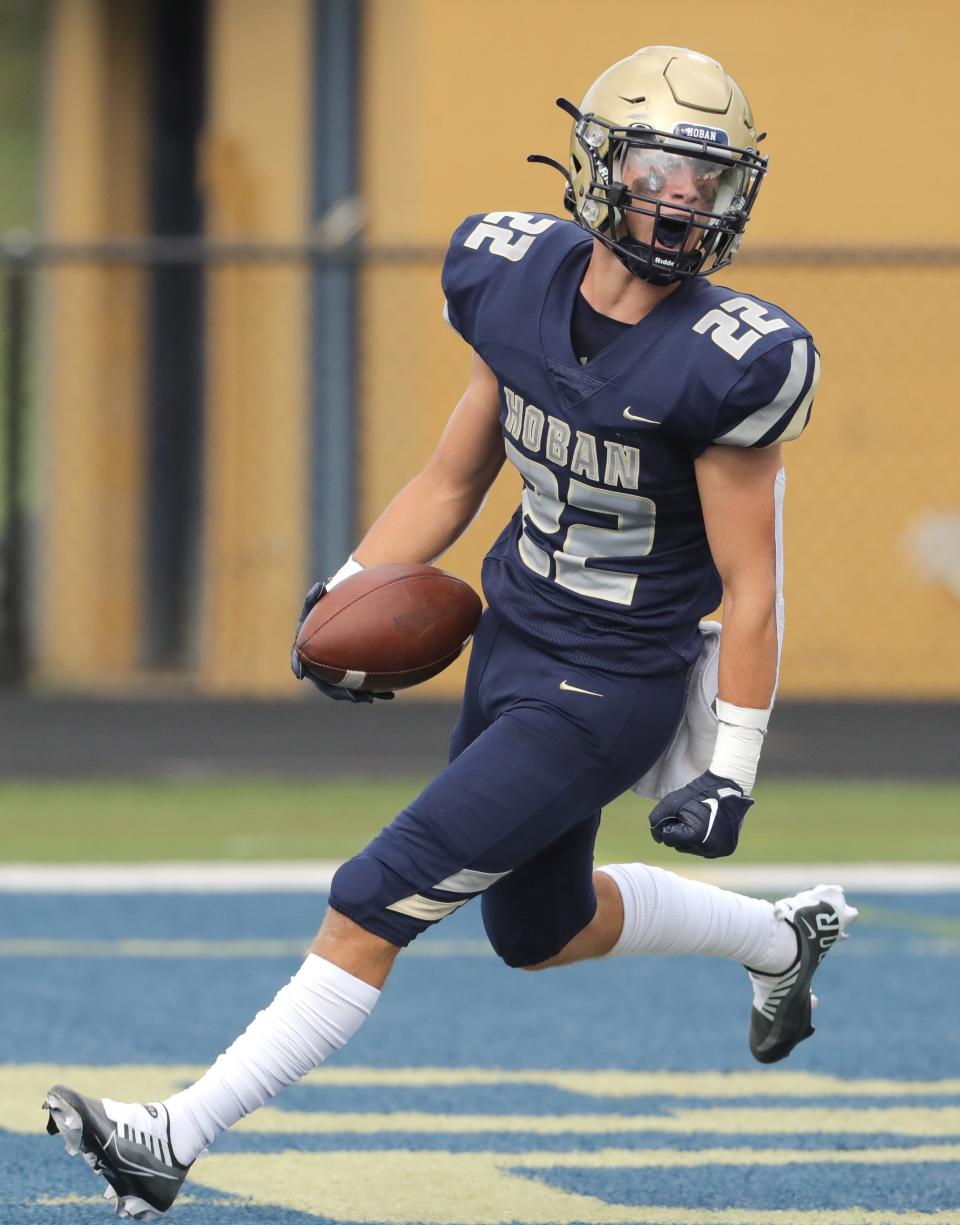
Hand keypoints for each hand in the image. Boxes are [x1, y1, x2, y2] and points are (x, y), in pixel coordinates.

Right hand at [290, 581, 393, 702]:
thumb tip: (319, 587)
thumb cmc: (326, 608)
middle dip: (339, 691)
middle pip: (326, 683)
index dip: (298, 667)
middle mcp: (320, 666)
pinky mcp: (352, 676)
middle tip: (351, 695)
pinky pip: (362, 686)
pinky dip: (376, 691)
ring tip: (373, 698)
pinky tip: (390, 694)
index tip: (300, 674)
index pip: (299, 660)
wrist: (340, 617)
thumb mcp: (317, 602)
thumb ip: (314, 596)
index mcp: (307, 651)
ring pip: (345, 689)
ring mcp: (336, 674)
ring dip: (358, 695)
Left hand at [648, 770, 752, 858]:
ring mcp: (720, 850)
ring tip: (699, 821)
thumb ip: (656, 820)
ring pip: (693, 850)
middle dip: (680, 834)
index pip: (669, 840)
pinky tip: (707, 827)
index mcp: (696, 837)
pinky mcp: (727, 850)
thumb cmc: (696, 795)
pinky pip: (706, 850)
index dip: (670, 825)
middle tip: (690, 816)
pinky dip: (703, 841)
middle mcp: (709, 848)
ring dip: (691, 839)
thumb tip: (658, 839)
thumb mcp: (670, 803)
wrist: (726, 788)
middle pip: (680, 847)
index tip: (680, 814)